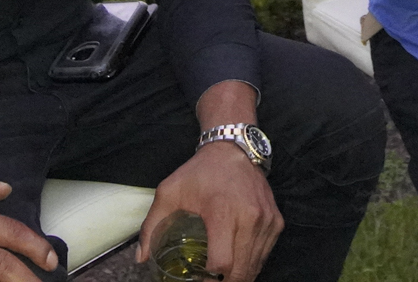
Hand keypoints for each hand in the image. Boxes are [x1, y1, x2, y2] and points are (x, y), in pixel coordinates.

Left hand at [135, 142, 282, 281]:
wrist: (233, 149)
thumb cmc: (200, 172)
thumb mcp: (169, 192)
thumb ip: (151, 225)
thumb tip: (141, 258)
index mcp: (222, 212)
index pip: (222, 263)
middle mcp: (249, 218)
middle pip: (240, 272)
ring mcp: (266, 220)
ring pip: (255, 266)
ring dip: (239, 276)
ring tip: (221, 277)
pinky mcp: (276, 221)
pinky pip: (265, 254)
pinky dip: (252, 264)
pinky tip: (237, 263)